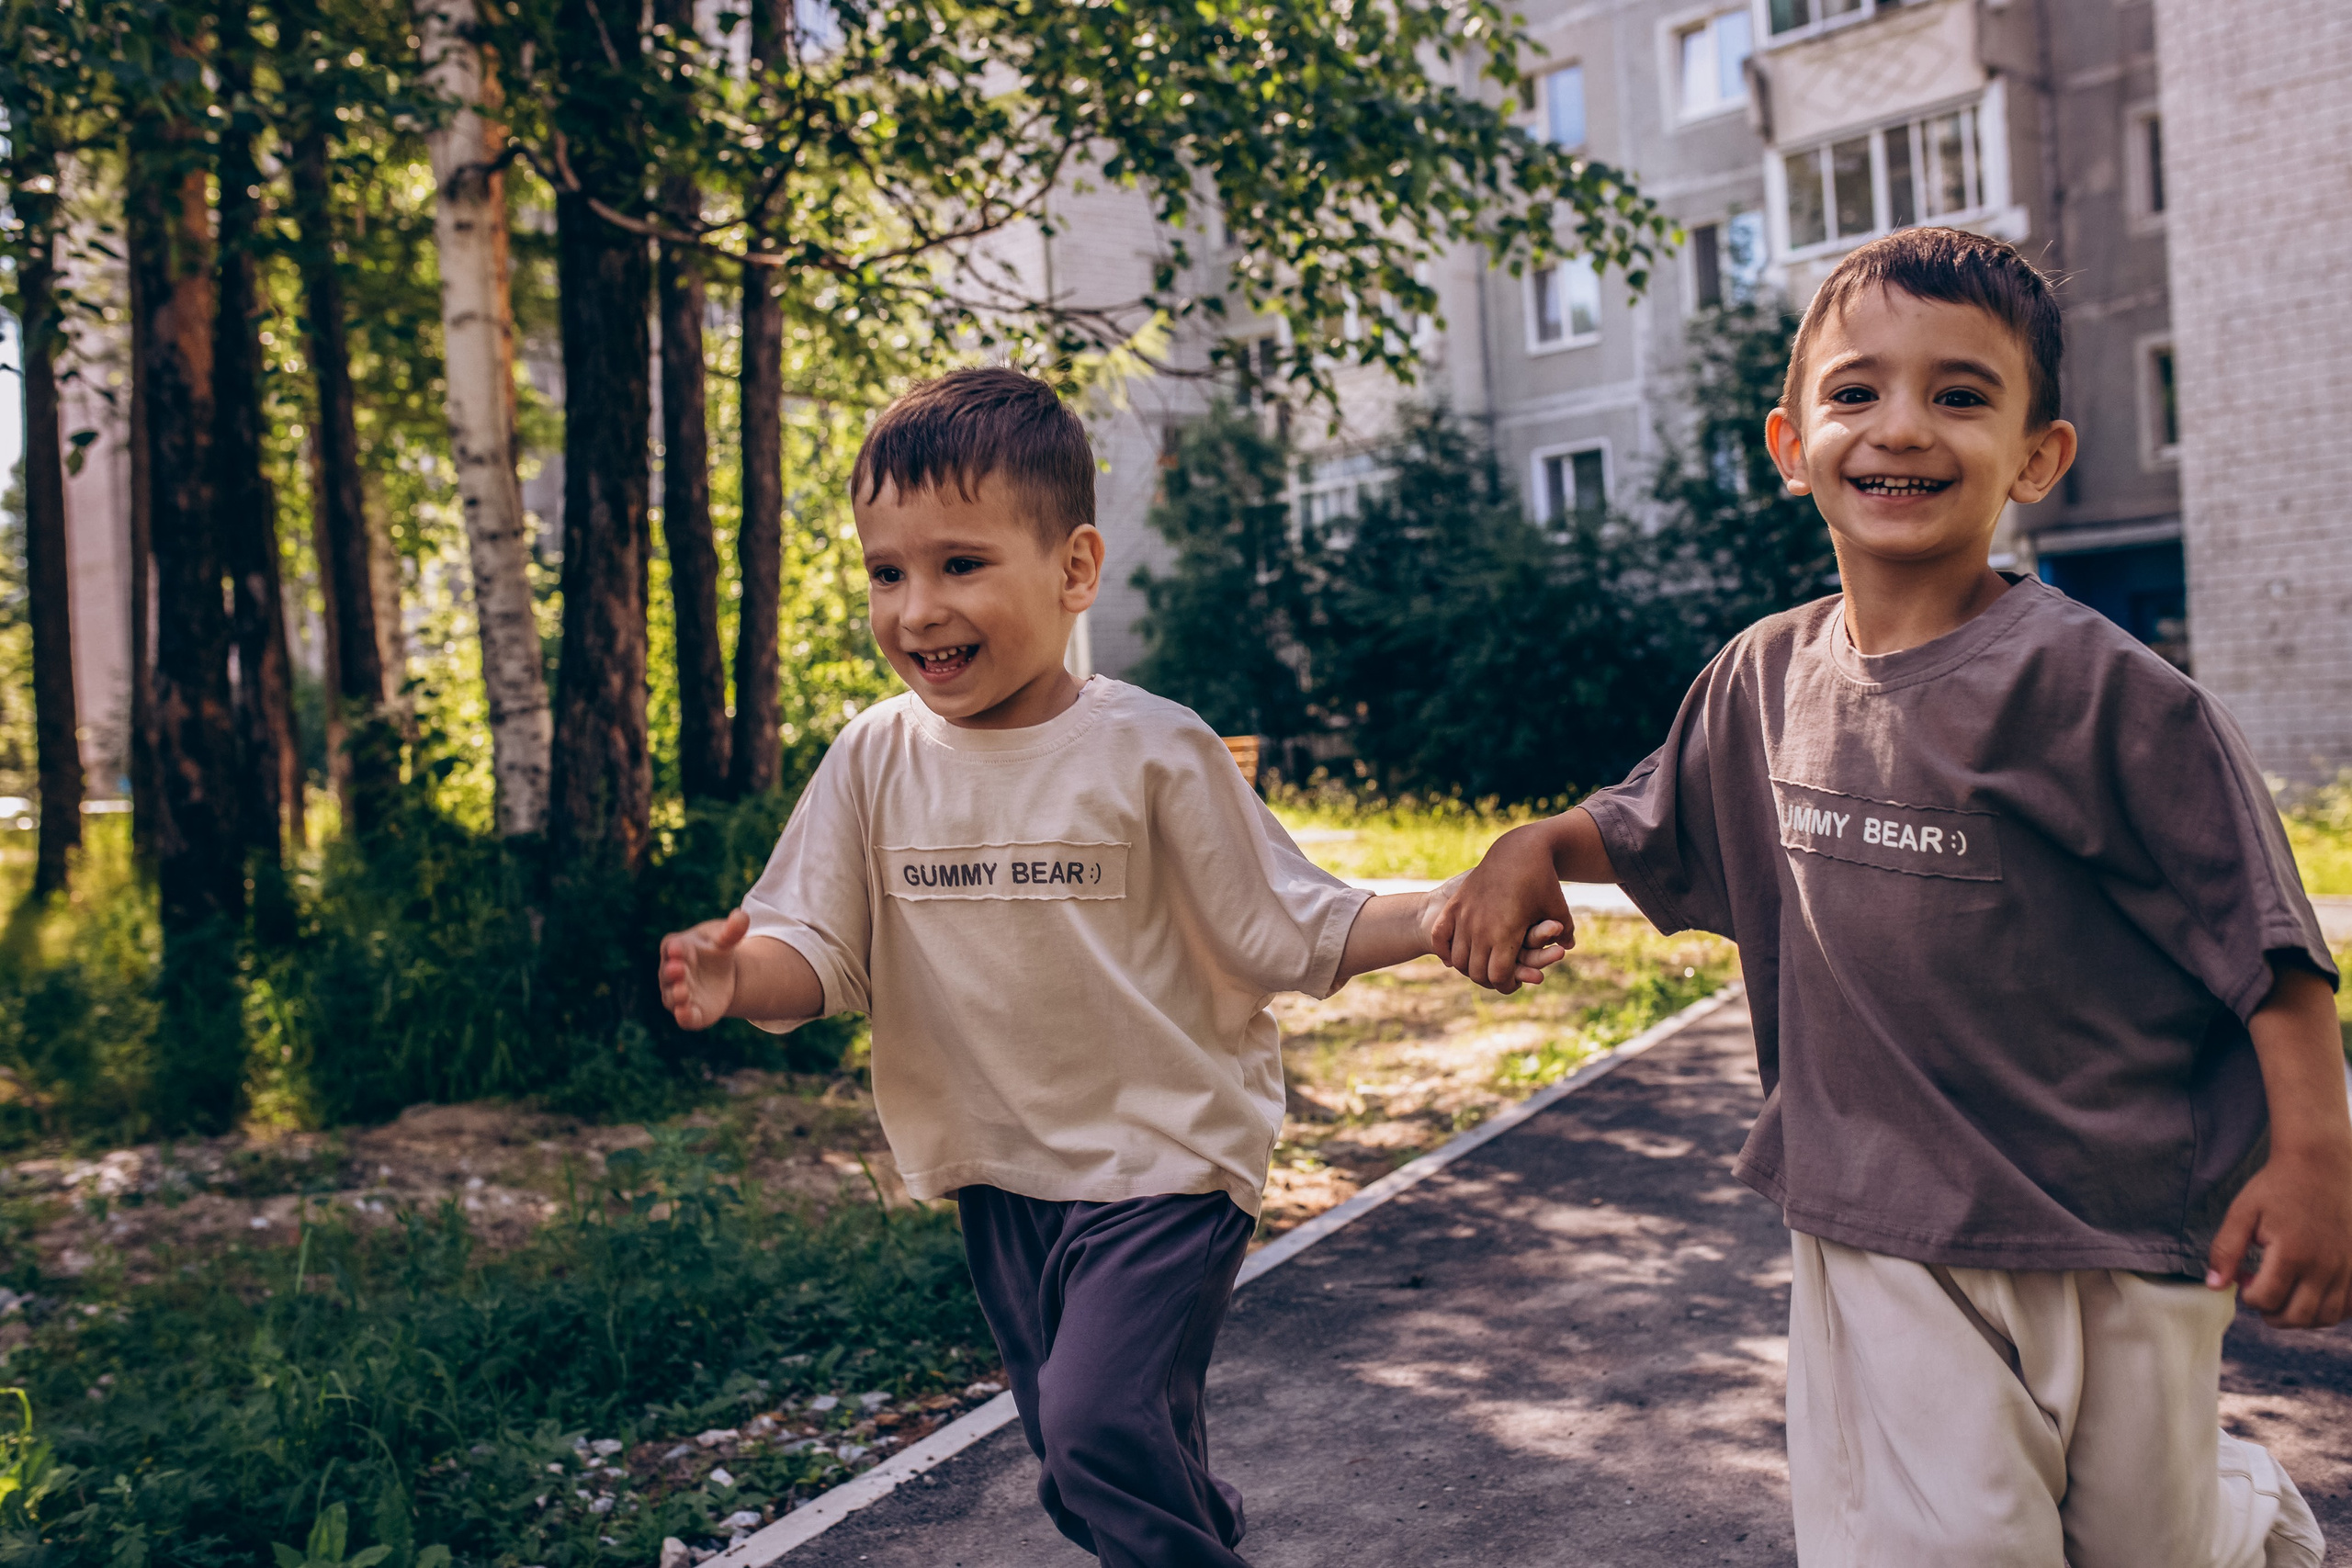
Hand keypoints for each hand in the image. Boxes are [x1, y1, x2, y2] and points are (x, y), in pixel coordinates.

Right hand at [658, 909, 747, 1029]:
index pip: (672, 947)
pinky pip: (683, 1017)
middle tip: (678, 969)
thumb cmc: (715, 949)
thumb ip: (733, 929)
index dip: (674, 949)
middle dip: (672, 972)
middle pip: (668, 973)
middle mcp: (671, 972)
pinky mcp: (690, 1012)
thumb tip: (743, 916)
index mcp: (678, 948)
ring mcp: (679, 993)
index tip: (678, 948)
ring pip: (672, 997)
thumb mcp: (725, 938)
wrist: (722, 975)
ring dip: (677, 995)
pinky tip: (686, 1014)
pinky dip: (683, 1016)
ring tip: (683, 991)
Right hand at [1430, 822, 1575, 992]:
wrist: (1517, 848)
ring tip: (1479, 966)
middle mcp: (1481, 928)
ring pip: (1457, 957)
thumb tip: (1569, 947)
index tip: (1513, 984)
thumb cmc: (1543, 879)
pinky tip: (1453, 955)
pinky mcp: (1456, 905)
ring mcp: (1465, 915)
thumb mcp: (1557, 907)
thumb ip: (1564, 931)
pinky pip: (1441, 936)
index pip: (1498, 976)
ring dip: (1467, 967)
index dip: (1506, 985)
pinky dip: (1445, 949)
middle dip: (1488, 980)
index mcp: (1506, 933)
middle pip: (1476, 971)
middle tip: (1497, 978)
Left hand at [2207, 1141, 2351, 1327]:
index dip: (2248, 1297)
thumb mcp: (2242, 1212)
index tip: (2243, 1279)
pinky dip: (2327, 1310)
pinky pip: (2347, 1306)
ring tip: (2283, 1296)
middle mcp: (2325, 1266)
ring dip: (2300, 1317)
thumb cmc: (2278, 1186)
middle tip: (2260, 1294)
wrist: (2322, 1165)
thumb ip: (2226, 1250)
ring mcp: (2346, 1268)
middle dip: (2272, 1314)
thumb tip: (2215, 1285)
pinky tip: (2309, 1293)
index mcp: (2293, 1253)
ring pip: (2326, 1318)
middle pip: (2299, 1317)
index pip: (2267, 1300)